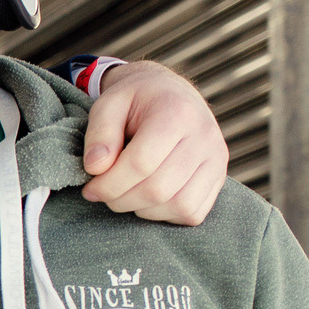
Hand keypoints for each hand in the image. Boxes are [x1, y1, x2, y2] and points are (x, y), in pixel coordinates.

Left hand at [78, 60, 229, 225]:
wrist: (171, 94)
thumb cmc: (136, 101)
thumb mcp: (109, 103)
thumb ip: (100, 134)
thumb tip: (95, 168)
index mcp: (177, 113)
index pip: (141, 163)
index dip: (109, 183)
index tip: (90, 187)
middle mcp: (204, 137)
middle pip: (159, 188)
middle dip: (121, 199)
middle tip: (103, 193)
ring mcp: (217, 159)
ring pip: (178, 205)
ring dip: (142, 209)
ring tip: (124, 193)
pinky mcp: (219, 178)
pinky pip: (192, 213)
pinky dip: (164, 214)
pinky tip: (147, 198)